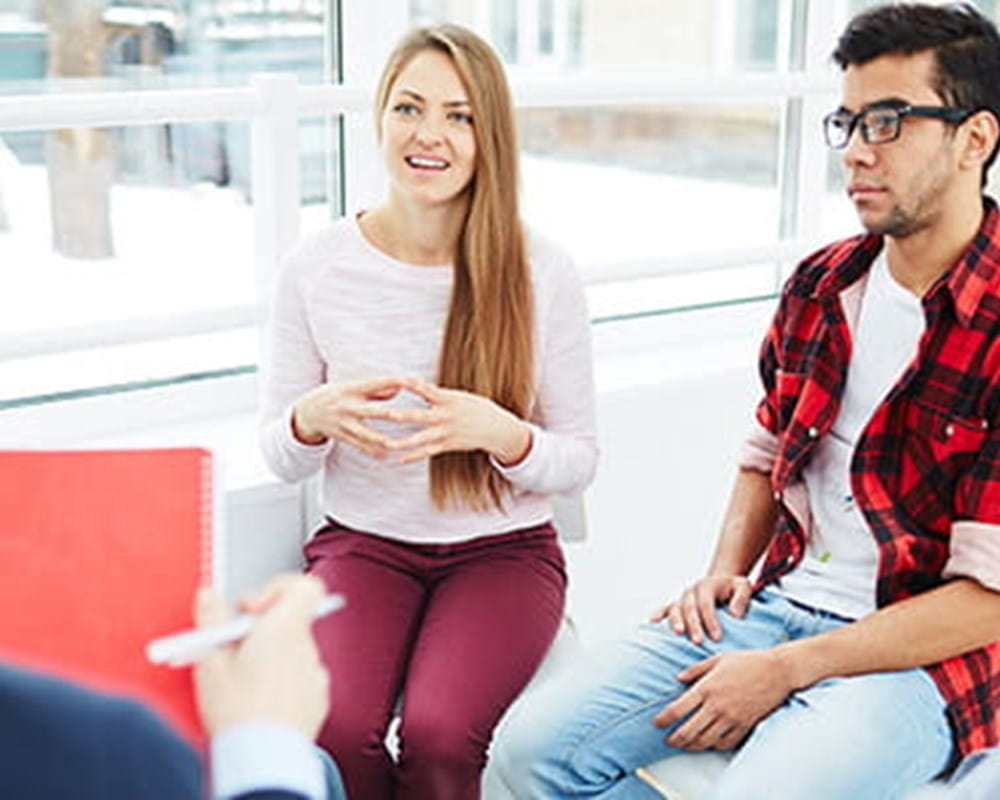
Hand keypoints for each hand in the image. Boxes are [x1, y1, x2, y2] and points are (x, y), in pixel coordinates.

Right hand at [193, 574, 329, 738]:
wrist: (264, 760)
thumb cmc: (239, 713)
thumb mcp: (211, 661)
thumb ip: (211, 620)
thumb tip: (209, 596)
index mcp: (285, 629)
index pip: (303, 586)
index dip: (275, 589)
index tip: (248, 608)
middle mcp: (306, 648)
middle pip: (290, 621)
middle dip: (261, 630)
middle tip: (234, 650)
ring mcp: (315, 675)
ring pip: (293, 652)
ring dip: (271, 658)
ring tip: (242, 681)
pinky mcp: (317, 701)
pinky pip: (300, 679)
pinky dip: (282, 683)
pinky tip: (259, 701)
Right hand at [292, 377, 403, 456]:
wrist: (308, 411)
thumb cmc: (337, 396)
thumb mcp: (352, 387)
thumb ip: (376, 389)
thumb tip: (398, 388)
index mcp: (352, 388)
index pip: (378, 383)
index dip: (396, 382)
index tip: (413, 383)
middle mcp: (347, 405)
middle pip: (372, 410)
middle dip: (388, 414)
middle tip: (406, 416)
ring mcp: (343, 422)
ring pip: (365, 433)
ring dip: (381, 439)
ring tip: (396, 445)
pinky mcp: (341, 435)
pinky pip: (358, 445)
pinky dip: (372, 450)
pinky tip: (384, 455)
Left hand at [372, 378, 531, 465]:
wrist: (497, 429)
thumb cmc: (477, 409)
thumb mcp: (460, 397)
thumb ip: (439, 396)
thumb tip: (419, 388)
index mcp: (448, 400)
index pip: (425, 389)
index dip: (410, 384)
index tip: (395, 379)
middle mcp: (446, 417)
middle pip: (418, 416)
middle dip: (400, 415)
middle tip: (382, 413)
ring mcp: (446, 433)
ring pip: (420, 439)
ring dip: (402, 442)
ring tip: (385, 443)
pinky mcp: (448, 445)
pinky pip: (427, 452)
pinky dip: (413, 456)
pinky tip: (399, 459)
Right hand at [649, 575, 750, 643]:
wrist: (720, 584)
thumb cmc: (734, 590)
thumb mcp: (743, 587)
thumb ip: (742, 598)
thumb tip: (735, 615)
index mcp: (707, 585)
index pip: (706, 603)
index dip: (710, 620)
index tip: (717, 637)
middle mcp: (692, 591)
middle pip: (689, 607)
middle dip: (693, 624)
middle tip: (698, 641)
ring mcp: (682, 598)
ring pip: (675, 608)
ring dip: (675, 621)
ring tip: (678, 633)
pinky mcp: (676, 605)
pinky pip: (665, 608)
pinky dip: (658, 614)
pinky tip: (652, 622)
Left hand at [653, 650, 791, 750]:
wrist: (778, 671)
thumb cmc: (748, 661)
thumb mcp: (718, 659)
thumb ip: (696, 670)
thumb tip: (678, 678)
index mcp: (707, 687)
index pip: (678, 709)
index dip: (663, 719)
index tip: (656, 723)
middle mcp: (717, 706)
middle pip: (689, 731)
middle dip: (675, 739)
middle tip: (668, 740)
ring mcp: (731, 718)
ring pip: (705, 740)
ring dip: (691, 745)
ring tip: (685, 744)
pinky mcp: (745, 725)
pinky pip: (725, 743)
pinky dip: (714, 746)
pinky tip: (709, 743)